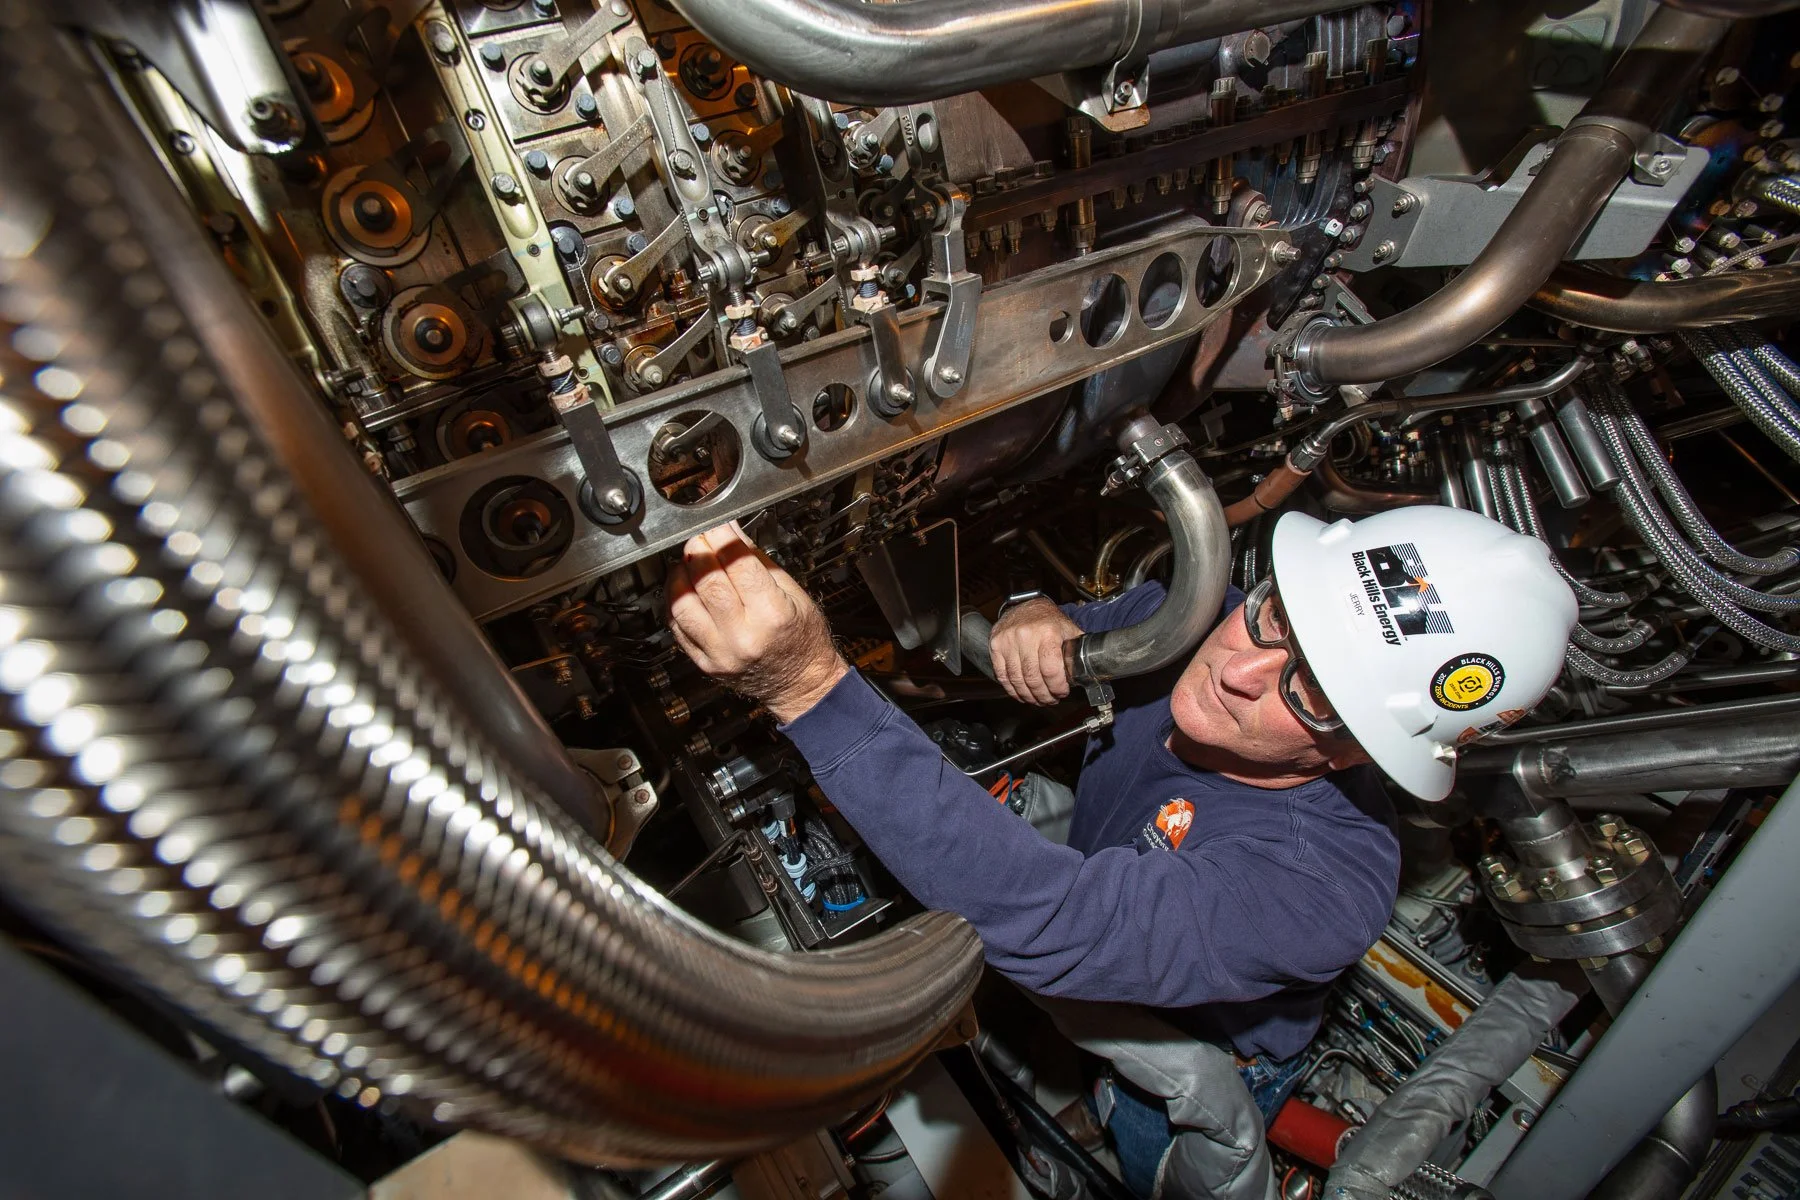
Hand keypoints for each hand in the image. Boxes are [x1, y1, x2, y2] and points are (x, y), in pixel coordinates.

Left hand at [666, 523, 847, 722]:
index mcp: (772, 615)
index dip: (722, 537)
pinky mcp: (704, 663)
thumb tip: (733, 532)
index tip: (717, 524)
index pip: (738, 565)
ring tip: (688, 563)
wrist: (801, 684)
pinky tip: (684, 589)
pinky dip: (676, 602)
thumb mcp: (793, 594)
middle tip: (700, 538)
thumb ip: (758, 561)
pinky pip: (678, 627)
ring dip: (680, 575)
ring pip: (683, 605)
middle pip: (707, 583)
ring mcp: (720, 652)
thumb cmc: (802, 639)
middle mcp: (743, 636)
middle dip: (699, 551)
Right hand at [989, 596, 1081, 705]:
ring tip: (1038, 699)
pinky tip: (1021, 693)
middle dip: (1044, 695)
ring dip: (1029, 695)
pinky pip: (1002, 675)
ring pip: (1017, 680)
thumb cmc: (1048, 620)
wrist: (1026, 605)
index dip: (1057, 687)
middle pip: (1033, 678)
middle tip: (1051, 699)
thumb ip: (1076, 651)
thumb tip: (1085, 673)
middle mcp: (1025, 635)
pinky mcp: (996, 645)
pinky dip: (1012, 689)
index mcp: (1047, 632)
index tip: (1062, 692)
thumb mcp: (1068, 630)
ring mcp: (1008, 640)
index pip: (1050, 670)